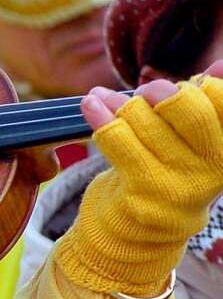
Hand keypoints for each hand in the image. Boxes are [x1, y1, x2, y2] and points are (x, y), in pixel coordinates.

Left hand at [54, 62, 222, 295]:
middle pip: (191, 110)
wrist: (137, 233)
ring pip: (147, 122)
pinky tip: (90, 103)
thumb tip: (221, 65)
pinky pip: (117, 141)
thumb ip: (207, 103)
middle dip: (164, 92)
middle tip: (148, 91)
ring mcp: (178, 185)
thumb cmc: (167, 172)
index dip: (207, 86)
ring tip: (104, 97)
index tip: (194, 83)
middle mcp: (213, 171)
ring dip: (121, 104)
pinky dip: (100, 116)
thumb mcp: (193, 141)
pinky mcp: (141, 193)